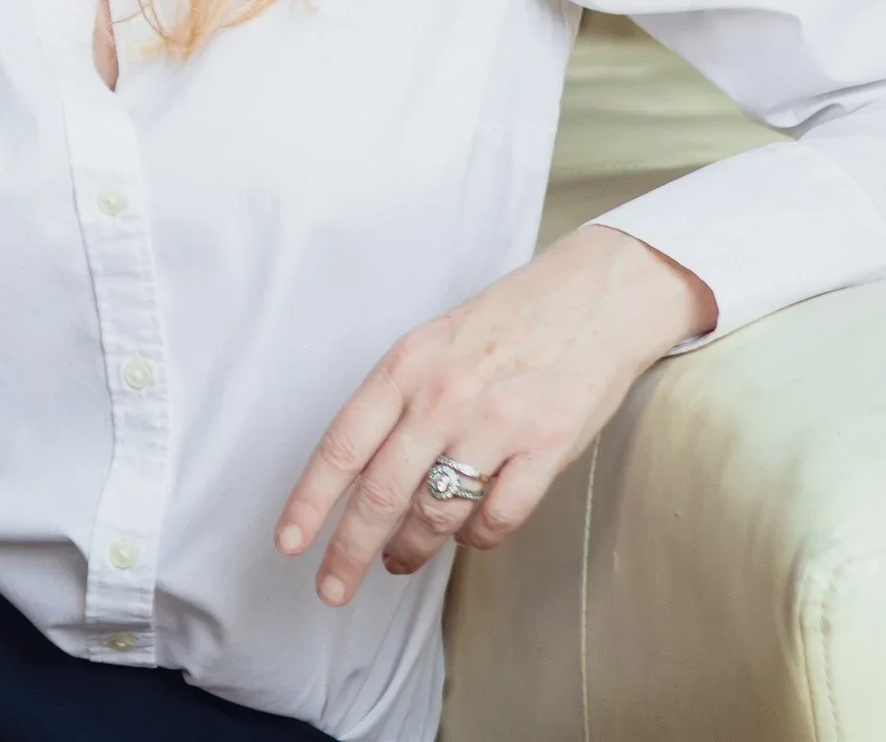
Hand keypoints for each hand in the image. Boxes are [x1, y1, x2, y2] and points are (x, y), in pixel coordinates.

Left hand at [274, 225, 715, 604]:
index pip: (343, 445)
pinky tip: (470, 532)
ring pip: (437, 514)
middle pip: (381, 494)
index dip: (310, 501)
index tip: (289, 543)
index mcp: (407, 365)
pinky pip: (497, 518)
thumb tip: (359, 471)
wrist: (596, 296)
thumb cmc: (508, 321)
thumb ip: (397, 400)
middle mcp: (444, 396)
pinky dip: (477, 537)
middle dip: (350, 552)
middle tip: (333, 589)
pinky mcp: (547, 448)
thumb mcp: (434, 341)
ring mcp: (497, 424)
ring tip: (401, 558)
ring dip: (412, 548)